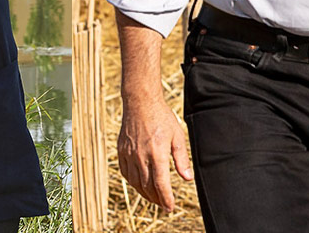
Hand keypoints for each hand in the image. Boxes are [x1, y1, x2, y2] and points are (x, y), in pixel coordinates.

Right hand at [118, 95, 192, 212]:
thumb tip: (187, 178)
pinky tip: (139, 184)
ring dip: (144, 193)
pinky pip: (125, 172)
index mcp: (157, 153)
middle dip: (157, 199)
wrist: (140, 102)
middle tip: (164, 205)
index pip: (161, 184)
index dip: (166, 199)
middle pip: (147, 186)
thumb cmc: (161, 117)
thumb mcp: (177, 136)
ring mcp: (129, 153)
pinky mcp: (121, 150)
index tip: (170, 207)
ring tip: (153, 198)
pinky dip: (132, 182)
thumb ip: (182, 159)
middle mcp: (141, 156)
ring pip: (135, 182)